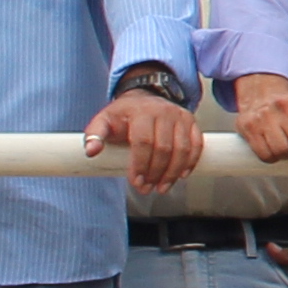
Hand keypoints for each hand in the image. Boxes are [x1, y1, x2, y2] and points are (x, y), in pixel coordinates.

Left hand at [85, 90, 201, 191]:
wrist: (144, 98)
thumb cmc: (124, 115)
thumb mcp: (104, 121)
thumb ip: (94, 135)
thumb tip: (91, 151)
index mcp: (141, 112)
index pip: (143, 142)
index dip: (140, 165)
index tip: (136, 182)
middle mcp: (163, 112)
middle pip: (164, 148)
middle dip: (155, 173)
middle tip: (147, 189)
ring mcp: (180, 116)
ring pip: (182, 149)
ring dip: (173, 173)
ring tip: (162, 187)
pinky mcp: (190, 121)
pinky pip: (196, 145)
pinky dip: (190, 163)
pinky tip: (181, 175)